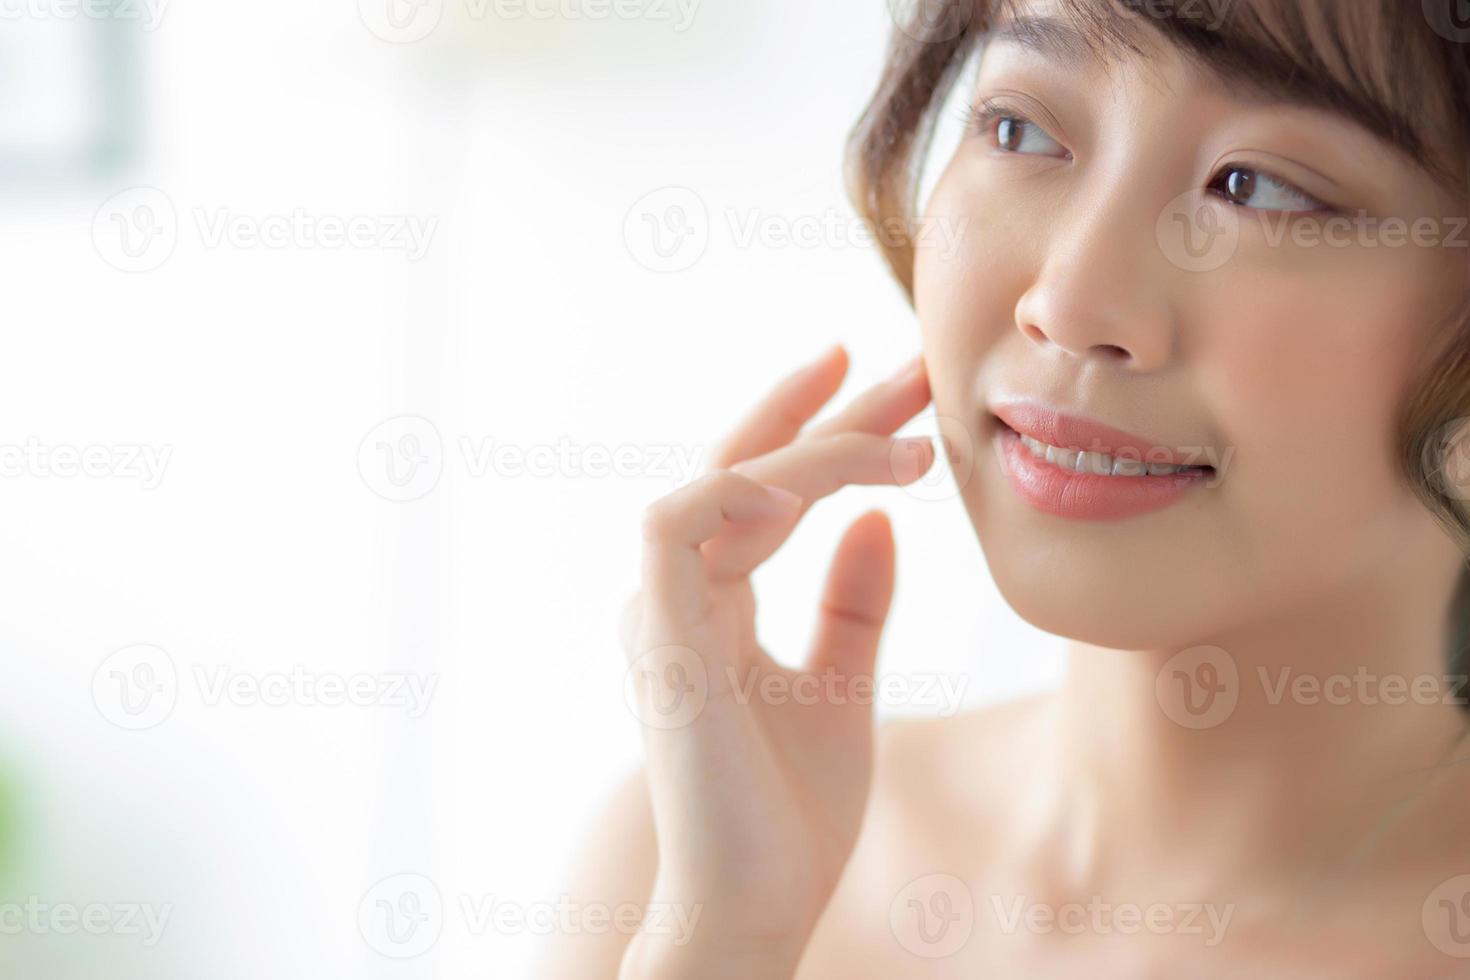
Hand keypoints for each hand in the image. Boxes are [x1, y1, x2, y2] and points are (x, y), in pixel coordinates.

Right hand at [619, 346, 933, 977]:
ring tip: (903, 446)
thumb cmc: (791, 815)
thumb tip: (878, 520)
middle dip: (829, 410)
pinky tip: (815, 482)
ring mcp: (660, 610)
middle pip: (749, 468)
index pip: (766, 490)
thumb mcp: (842, 686)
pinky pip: (678, 525)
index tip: (886, 380)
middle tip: (909, 359)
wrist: (757, 907)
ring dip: (810, 449)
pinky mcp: (657, 633)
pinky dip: (739, 491)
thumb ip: (853, 603)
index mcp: (714, 604)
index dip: (821, 428)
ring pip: (720, 481)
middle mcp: (678, 594)